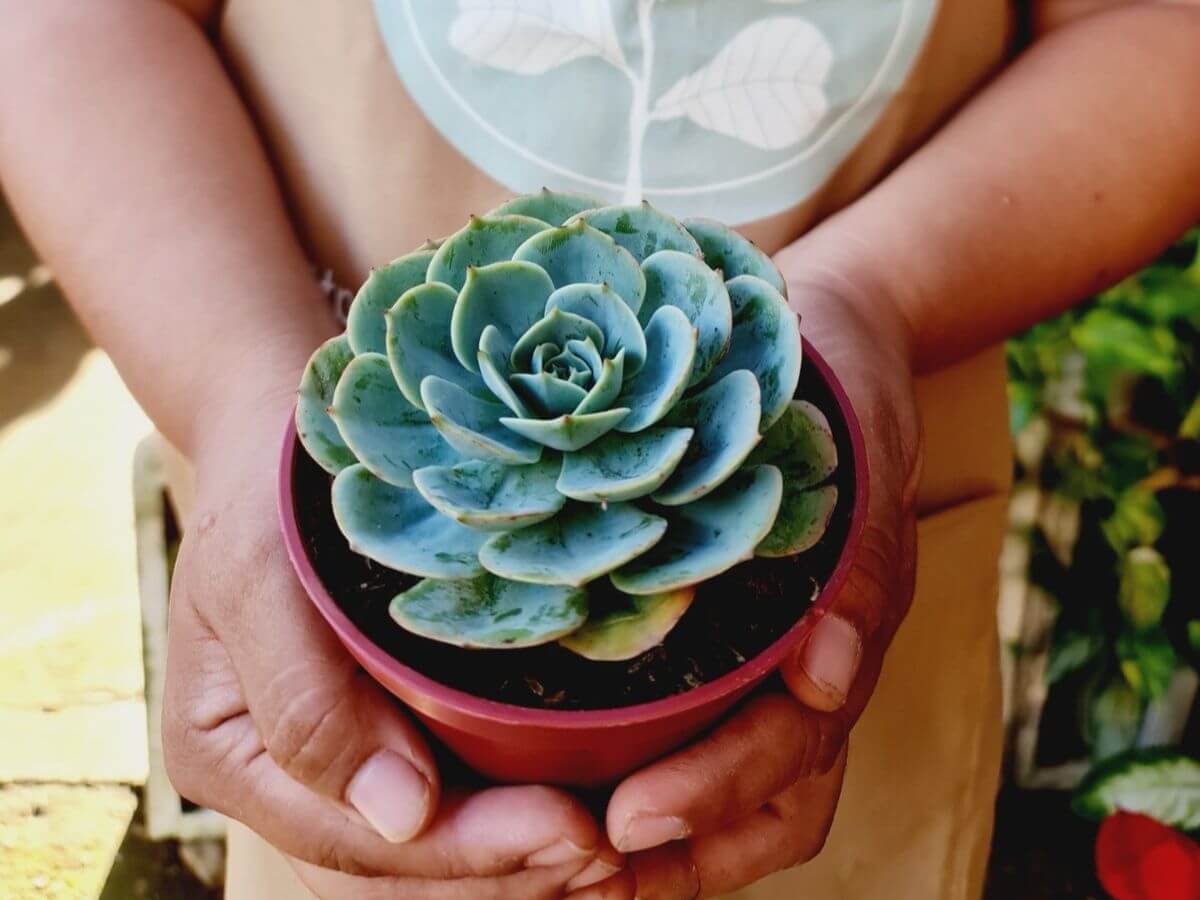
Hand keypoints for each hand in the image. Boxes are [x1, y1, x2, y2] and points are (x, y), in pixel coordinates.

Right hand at [162, 390, 620, 898]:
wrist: (288, 430)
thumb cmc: (267, 488)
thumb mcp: (258, 572)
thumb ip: (304, 701)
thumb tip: (400, 816)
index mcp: (230, 753)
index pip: (348, 842)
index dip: (461, 853)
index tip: (569, 829)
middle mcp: (283, 773)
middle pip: (393, 865)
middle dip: (501, 872)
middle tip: (608, 852)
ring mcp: (338, 751)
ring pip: (426, 850)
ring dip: (516, 862)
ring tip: (612, 847)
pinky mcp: (389, 722)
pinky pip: (450, 797)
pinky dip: (513, 815)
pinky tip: (587, 801)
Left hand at [569, 275, 923, 898]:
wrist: (823, 335)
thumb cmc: (836, 390)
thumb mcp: (857, 453)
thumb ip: (858, 567)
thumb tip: (826, 675)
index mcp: (841, 634)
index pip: (790, 757)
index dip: (716, 799)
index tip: (628, 821)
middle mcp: (804, 666)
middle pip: (762, 805)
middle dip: (679, 852)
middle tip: (577, 874)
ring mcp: (764, 655)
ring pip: (732, 790)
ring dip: (657, 843)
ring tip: (561, 865)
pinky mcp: (714, 629)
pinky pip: (686, 723)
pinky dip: (634, 770)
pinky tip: (557, 779)